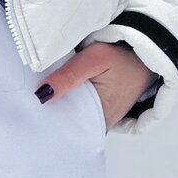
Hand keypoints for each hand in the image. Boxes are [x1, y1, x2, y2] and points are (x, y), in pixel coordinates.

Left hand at [35, 40, 152, 128]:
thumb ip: (68, 76)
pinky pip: (82, 106)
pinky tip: (58, 89)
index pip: (68, 128)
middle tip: (29, 102)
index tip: (30, 112)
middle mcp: (103, 121)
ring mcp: (104, 113)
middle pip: (70, 121)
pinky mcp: (103, 104)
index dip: (49, 119)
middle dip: (52, 112)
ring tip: (39, 95)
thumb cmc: (123, 55)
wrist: (148, 49)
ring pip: (75, 113)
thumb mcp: (94, 59)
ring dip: (61, 104)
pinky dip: (71, 98)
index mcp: (101, 119)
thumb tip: (41, 95)